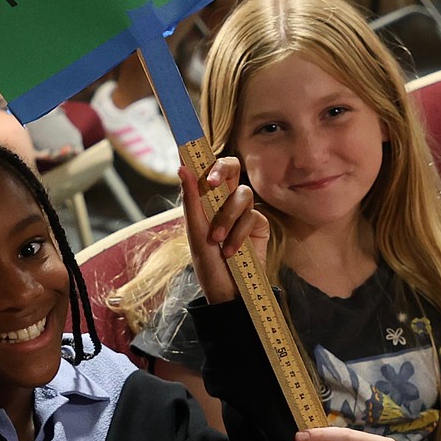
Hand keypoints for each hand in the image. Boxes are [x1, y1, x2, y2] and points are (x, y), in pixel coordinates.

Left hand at [179, 157, 269, 303]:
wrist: (229, 293)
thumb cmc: (208, 264)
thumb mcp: (195, 232)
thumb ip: (191, 200)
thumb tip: (181, 167)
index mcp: (206, 199)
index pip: (207, 169)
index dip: (203, 155)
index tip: (193, 147)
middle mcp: (225, 200)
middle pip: (231, 167)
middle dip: (222, 171)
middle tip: (212, 183)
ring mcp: (244, 211)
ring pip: (242, 193)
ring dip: (227, 217)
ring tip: (217, 240)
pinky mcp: (259, 225)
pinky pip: (252, 215)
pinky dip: (239, 234)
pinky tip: (232, 251)